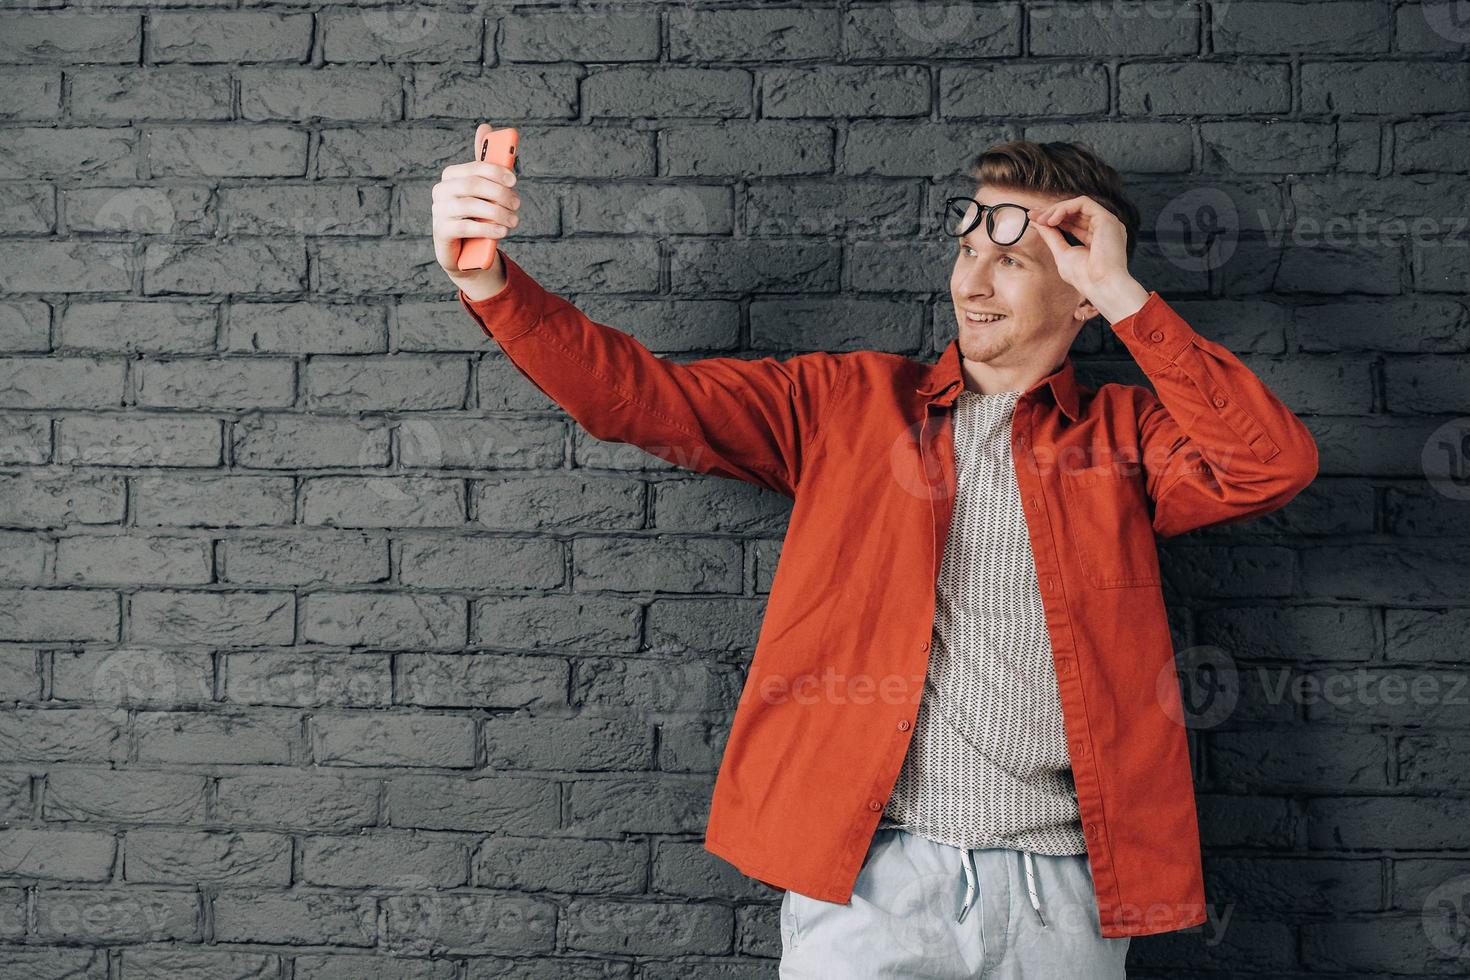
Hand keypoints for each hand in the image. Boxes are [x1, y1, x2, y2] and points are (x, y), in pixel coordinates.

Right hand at [431, 158, 521, 296]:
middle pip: (473, 185)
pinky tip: (502, 231)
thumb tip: (485, 126)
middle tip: (517, 204)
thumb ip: (487, 164)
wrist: (465, 251)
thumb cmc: (477, 216)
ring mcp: (438, 211)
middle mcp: (441, 190)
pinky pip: (465, 226)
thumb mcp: (485, 191)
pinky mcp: (441, 231)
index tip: (514, 180)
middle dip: (500, 194)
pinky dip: (487, 228)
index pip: (474, 167)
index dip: (496, 171)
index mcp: (451, 176)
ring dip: (498, 213)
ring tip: (514, 221)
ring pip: (470, 205)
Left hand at [1030, 195, 1131, 296]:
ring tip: (1041, 220)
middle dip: (1051, 211)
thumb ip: (1051, 236)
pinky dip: (1065, 209)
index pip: (1073, 222)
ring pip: (1078, 205)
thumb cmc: (1084, 277)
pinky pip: (1083, 203)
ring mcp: (1107, 222)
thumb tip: (1037, 222)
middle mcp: (1104, 228)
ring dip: (1056, 210)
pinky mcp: (1106, 218)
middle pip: (1075, 212)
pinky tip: (1052, 220)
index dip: (1053, 218)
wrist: (1100, 286)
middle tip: (1032, 214)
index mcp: (1097, 238)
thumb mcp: (1062, 253)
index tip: (1034, 218)